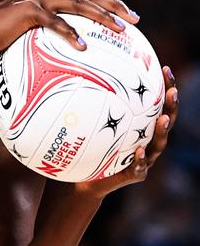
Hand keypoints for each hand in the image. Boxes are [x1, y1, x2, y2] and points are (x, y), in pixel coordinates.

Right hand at [0, 0, 138, 53]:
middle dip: (115, 5)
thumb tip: (61, 61)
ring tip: (121, 30)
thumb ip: (43, 39)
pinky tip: (84, 48)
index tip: (127, 16)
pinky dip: (72, 34)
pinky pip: (56, 23)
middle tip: (135, 20)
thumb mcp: (24, 35)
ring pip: (78, 3)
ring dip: (103, 16)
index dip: (107, 2)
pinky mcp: (29, 11)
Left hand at [73, 65, 178, 198]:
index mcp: (139, 125)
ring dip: (162, 132)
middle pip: (165, 121)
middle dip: (171, 106)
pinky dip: (140, 160)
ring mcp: (144, 158)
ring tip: (163, 118)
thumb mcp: (86, 121)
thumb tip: (73, 67)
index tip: (163, 68)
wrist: (84, 178)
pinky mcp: (135, 175)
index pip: (156, 104)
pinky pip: (139, 167)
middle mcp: (146, 140)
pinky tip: (139, 151)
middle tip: (172, 92)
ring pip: (158, 144)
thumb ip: (86, 100)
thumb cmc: (86, 145)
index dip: (164, 87)